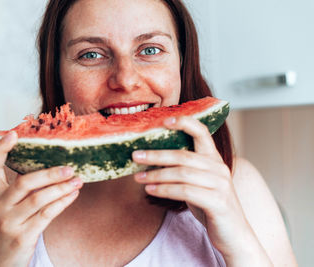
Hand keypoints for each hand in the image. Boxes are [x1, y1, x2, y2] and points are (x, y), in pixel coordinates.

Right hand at [0, 131, 82, 266]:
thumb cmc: (6, 232)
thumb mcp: (5, 210)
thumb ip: (18, 192)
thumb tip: (46, 171)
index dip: (1, 149)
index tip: (13, 133)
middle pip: (24, 182)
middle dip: (49, 173)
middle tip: (70, 167)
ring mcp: (10, 223)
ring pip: (39, 198)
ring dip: (62, 187)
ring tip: (78, 180)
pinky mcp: (22, 237)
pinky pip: (47, 215)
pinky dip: (62, 202)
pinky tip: (73, 195)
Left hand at [132, 116, 266, 263]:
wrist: (235, 235)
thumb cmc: (211, 207)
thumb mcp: (198, 184)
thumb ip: (183, 170)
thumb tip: (152, 160)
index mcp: (214, 159)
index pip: (202, 132)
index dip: (185, 122)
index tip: (164, 119)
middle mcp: (219, 168)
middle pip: (183, 155)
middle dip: (156, 155)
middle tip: (135, 155)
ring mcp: (220, 185)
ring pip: (181, 173)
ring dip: (156, 175)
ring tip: (138, 177)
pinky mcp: (218, 202)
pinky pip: (185, 191)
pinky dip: (164, 190)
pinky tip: (150, 190)